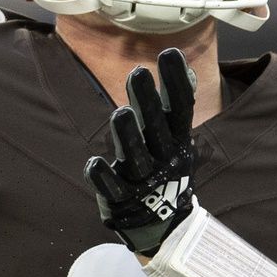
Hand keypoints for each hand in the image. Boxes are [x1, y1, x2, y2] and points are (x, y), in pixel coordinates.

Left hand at [83, 48, 197, 256]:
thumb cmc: (163, 164)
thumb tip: (183, 65)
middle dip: (147, 102)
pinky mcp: (121, 198)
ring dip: (127, 136)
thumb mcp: (173, 135)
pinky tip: (93, 163)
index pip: (181, 108)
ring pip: (135, 156)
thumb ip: (173, 102)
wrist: (162, 222)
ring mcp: (143, 179)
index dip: (176, 83)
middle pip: (156, 128)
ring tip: (120, 112)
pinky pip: (111, 187)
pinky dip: (102, 177)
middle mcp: (163, 158)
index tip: (170, 54)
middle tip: (138, 72)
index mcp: (176, 140)